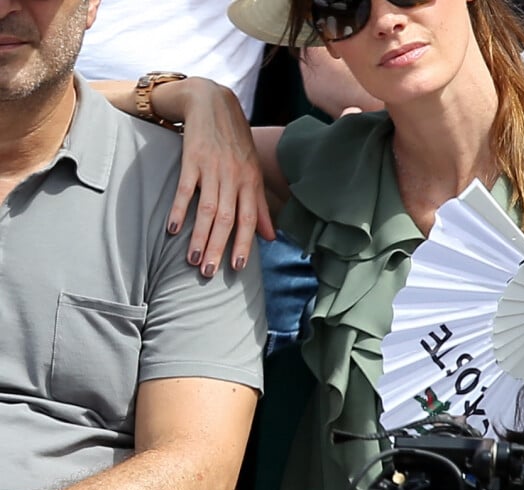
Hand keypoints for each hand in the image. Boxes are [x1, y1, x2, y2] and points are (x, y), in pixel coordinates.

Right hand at [153, 77, 274, 276]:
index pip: (249, 219)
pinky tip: (172, 229)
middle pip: (227, 218)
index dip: (245, 244)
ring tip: (193, 260)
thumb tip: (271, 238)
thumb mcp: (253, 172)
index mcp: (250, 181)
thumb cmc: (235, 142)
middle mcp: (234, 177)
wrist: (213, 102)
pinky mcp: (192, 158)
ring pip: (208, 208)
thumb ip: (260, 206)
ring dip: (200, 235)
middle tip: (210, 273)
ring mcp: (212, 167)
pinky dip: (179, 208)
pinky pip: (185, 187)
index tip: (238, 268)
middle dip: (219, 247)